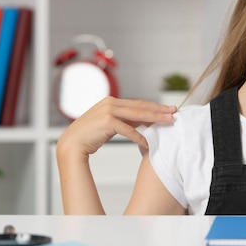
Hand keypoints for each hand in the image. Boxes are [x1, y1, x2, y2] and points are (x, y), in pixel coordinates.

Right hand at [57, 96, 176, 158]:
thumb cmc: (91, 135)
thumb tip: (144, 122)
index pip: (137, 103)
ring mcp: (108, 111)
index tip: (168, 109)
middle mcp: (110, 103)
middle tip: (174, 111)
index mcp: (111, 101)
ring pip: (137, 115)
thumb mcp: (110, 124)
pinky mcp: (106, 121)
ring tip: (168, 122)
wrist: (71, 144)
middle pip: (140, 106)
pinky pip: (127, 129)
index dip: (154, 106)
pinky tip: (148, 142)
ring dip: (154, 119)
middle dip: (159, 109)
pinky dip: (139, 136)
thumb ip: (125, 120)